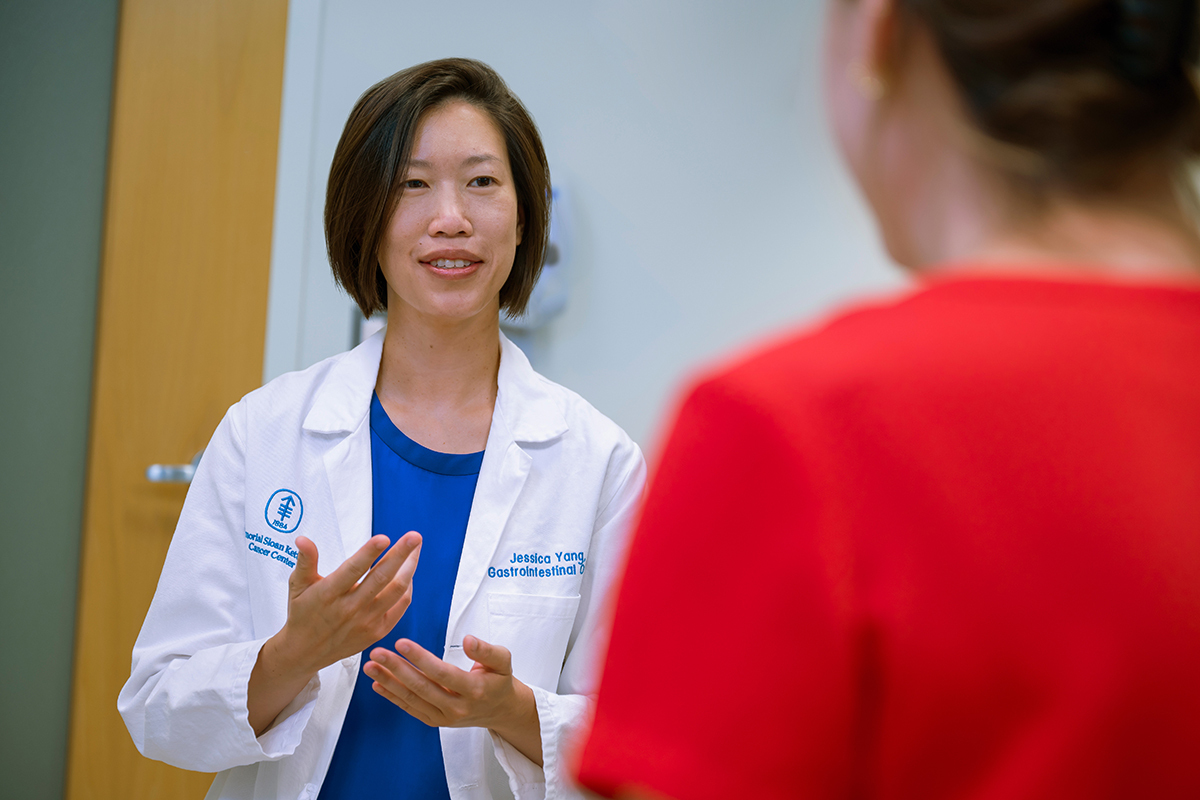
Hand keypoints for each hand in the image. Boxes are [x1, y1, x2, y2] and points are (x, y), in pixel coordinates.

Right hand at [247, 532, 420, 734]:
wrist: (306, 652)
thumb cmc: (303, 613)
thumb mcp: (298, 585)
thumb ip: (305, 561)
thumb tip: (302, 539)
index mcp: (329, 594)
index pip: (352, 570)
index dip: (369, 553)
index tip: (384, 538)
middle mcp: (350, 608)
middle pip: (381, 578)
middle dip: (401, 554)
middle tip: (414, 536)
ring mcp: (366, 621)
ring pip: (396, 591)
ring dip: (409, 567)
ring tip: (415, 547)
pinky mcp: (377, 631)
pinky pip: (400, 606)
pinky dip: (407, 587)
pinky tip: (408, 572)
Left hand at [365, 635, 542, 765]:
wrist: (500, 710)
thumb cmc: (499, 680)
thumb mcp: (503, 661)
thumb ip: (486, 650)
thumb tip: (469, 640)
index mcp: (474, 690)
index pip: (442, 673)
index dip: (420, 659)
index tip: (401, 643)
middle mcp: (457, 707)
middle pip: (422, 687)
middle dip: (396, 669)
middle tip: (377, 653)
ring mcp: (444, 717)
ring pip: (412, 699)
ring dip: (389, 682)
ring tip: (371, 666)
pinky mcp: (435, 721)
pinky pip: (410, 708)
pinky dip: (392, 696)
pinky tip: (377, 683)